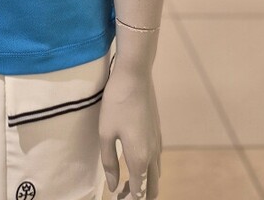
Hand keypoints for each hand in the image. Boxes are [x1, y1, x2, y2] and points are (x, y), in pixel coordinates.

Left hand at [99, 62, 161, 198]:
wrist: (135, 76)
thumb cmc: (116, 104)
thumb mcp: (106, 133)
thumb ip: (109, 163)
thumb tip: (114, 186)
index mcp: (139, 158)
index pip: (138, 192)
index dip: (127, 199)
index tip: (116, 197)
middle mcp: (153, 154)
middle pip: (153, 188)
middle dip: (139, 195)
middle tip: (121, 192)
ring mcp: (158, 143)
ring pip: (156, 174)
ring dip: (144, 183)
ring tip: (126, 181)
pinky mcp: (158, 132)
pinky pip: (157, 160)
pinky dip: (148, 170)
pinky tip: (135, 161)